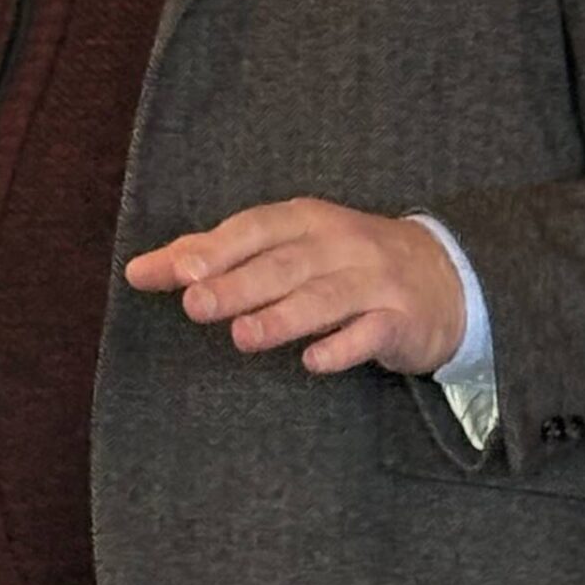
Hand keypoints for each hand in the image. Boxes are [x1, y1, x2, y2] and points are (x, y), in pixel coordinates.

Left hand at [124, 200, 466, 376]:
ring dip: (283, 317)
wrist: (445, 277)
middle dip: (240, 284)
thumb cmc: (344, 262)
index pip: (256, 229)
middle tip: (197, 305)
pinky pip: (370, 334)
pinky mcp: (400, 320)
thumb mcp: (287, 247)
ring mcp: (374, 281)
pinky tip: (312, 363)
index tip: (178, 272)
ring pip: (325, 298)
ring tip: (242, 337)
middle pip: (285, 264)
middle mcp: (341, 244)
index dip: (218, 248)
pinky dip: (342, 347)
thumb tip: (140, 270)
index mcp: (306, 221)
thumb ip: (216, 257)